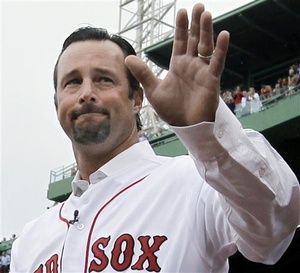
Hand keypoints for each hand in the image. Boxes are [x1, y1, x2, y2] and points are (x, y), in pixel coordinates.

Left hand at [125, 3, 229, 125]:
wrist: (185, 126)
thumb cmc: (171, 110)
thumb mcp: (154, 91)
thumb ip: (144, 74)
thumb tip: (128, 58)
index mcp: (178, 65)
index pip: (180, 42)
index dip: (181, 28)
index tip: (181, 12)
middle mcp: (191, 65)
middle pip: (195, 40)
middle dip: (196, 24)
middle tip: (198, 6)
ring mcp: (202, 71)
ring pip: (206, 47)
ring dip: (206, 31)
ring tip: (206, 14)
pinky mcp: (211, 80)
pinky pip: (217, 62)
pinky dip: (220, 50)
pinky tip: (223, 35)